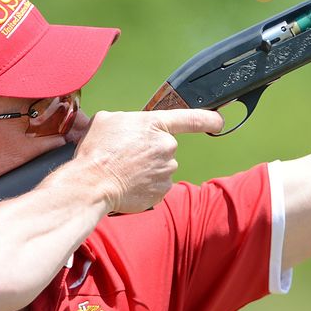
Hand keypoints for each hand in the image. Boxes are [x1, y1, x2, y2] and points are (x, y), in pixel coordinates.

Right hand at [73, 109, 224, 213]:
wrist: (92, 183)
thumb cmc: (97, 151)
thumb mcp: (107, 120)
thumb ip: (127, 119)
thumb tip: (129, 127)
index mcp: (156, 125)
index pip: (191, 119)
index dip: (208, 119)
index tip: (218, 121)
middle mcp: (167, 147)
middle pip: (165, 146)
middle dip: (150, 150)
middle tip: (127, 155)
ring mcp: (166, 171)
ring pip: (161, 166)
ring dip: (147, 168)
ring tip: (124, 170)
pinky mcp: (162, 191)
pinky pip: (157, 185)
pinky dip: (145, 185)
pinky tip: (128, 183)